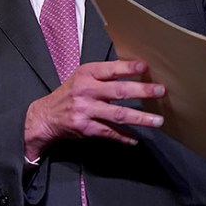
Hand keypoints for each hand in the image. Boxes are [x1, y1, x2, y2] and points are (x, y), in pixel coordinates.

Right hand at [24, 60, 165, 158]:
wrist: (45, 116)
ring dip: (140, 118)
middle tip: (160, 91)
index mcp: (85, 75)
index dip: (128, 68)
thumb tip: (135, 72)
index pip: (110, 69)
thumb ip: (104, 75)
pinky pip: (109, 133)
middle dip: (142, 91)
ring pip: (117, 114)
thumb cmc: (69, 95)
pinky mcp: (85, 128)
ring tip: (157, 120)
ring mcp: (85, 110)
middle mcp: (85, 91)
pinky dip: (124, 137)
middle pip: (118, 91)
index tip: (145, 67)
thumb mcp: (81, 78)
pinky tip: (135, 139)